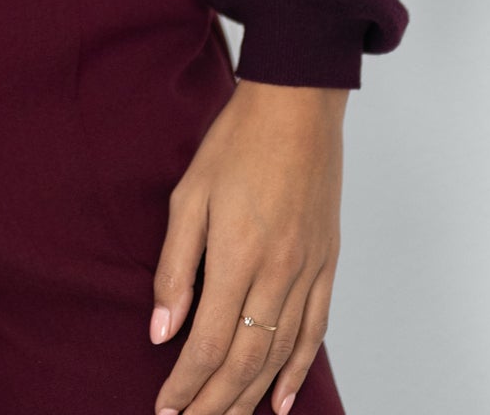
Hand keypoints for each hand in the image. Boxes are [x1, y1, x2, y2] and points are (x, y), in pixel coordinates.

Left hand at [149, 78, 345, 414]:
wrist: (297, 105)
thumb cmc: (236, 142)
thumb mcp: (189, 194)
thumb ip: (176, 266)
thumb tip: (163, 330)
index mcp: (239, 254)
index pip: (210, 342)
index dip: (187, 383)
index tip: (166, 408)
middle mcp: (279, 271)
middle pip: (246, 360)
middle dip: (215, 402)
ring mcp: (308, 270)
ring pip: (280, 353)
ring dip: (252, 396)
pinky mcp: (327, 263)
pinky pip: (314, 330)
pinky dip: (297, 369)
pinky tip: (280, 399)